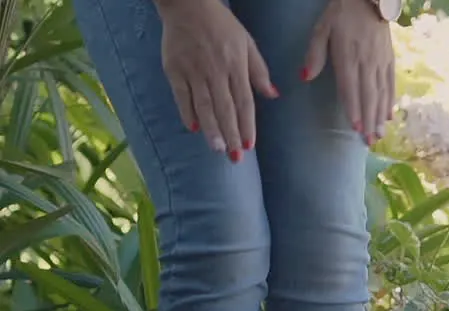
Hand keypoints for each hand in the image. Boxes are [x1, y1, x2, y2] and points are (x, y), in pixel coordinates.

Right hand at [154, 0, 278, 159]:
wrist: (188, 5)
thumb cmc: (222, 26)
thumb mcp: (247, 43)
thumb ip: (259, 71)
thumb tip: (273, 96)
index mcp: (236, 65)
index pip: (244, 101)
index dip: (247, 124)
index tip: (250, 145)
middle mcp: (215, 70)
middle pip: (224, 108)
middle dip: (231, 134)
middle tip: (234, 157)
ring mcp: (193, 70)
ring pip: (203, 105)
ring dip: (211, 129)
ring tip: (217, 148)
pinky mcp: (173, 68)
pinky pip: (181, 95)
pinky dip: (187, 112)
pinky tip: (194, 128)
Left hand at [301, 0, 394, 145]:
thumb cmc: (340, 13)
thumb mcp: (321, 28)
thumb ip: (314, 54)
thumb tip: (305, 77)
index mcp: (347, 56)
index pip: (350, 88)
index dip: (353, 108)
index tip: (355, 128)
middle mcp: (366, 62)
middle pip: (368, 96)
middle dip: (369, 120)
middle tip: (369, 142)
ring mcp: (380, 62)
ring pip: (381, 93)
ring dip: (379, 116)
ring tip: (379, 135)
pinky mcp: (389, 59)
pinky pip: (391, 84)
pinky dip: (390, 101)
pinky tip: (389, 115)